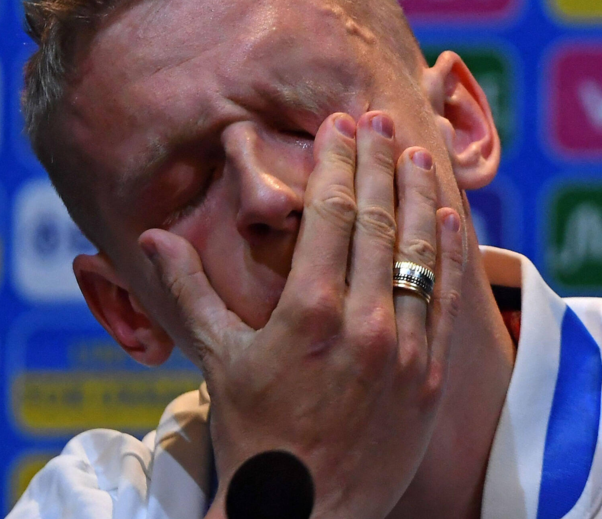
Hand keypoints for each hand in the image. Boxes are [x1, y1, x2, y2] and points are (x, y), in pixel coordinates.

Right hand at [139, 111, 464, 518]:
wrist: (307, 512)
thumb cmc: (255, 436)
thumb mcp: (217, 361)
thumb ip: (189, 292)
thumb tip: (152, 237)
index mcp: (307, 312)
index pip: (329, 213)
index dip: (337, 161)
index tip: (340, 124)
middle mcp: (362, 322)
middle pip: (376, 219)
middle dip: (378, 162)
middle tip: (380, 121)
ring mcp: (403, 348)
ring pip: (419, 251)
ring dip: (419, 195)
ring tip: (417, 152)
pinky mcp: (430, 375)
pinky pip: (446, 299)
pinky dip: (449, 253)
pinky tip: (448, 216)